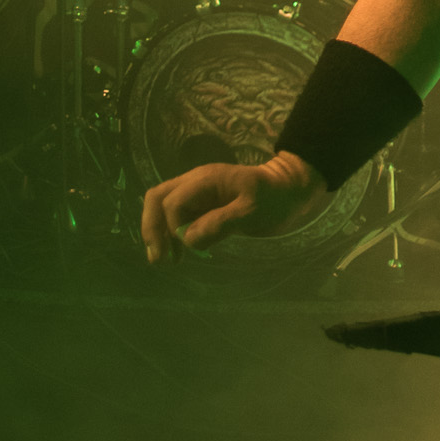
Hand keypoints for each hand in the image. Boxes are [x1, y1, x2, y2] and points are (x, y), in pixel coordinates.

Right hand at [141, 148, 326, 262]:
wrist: (288, 190)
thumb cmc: (274, 199)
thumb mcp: (253, 211)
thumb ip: (222, 222)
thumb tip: (188, 239)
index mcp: (206, 179)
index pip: (173, 202)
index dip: (173, 226)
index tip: (186, 248)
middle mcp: (194, 182)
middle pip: (156, 198)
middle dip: (152, 228)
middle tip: (159, 259)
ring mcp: (195, 193)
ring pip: (161, 206)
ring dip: (157, 232)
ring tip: (164, 261)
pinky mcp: (200, 204)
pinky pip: (174, 215)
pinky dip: (169, 233)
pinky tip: (176, 253)